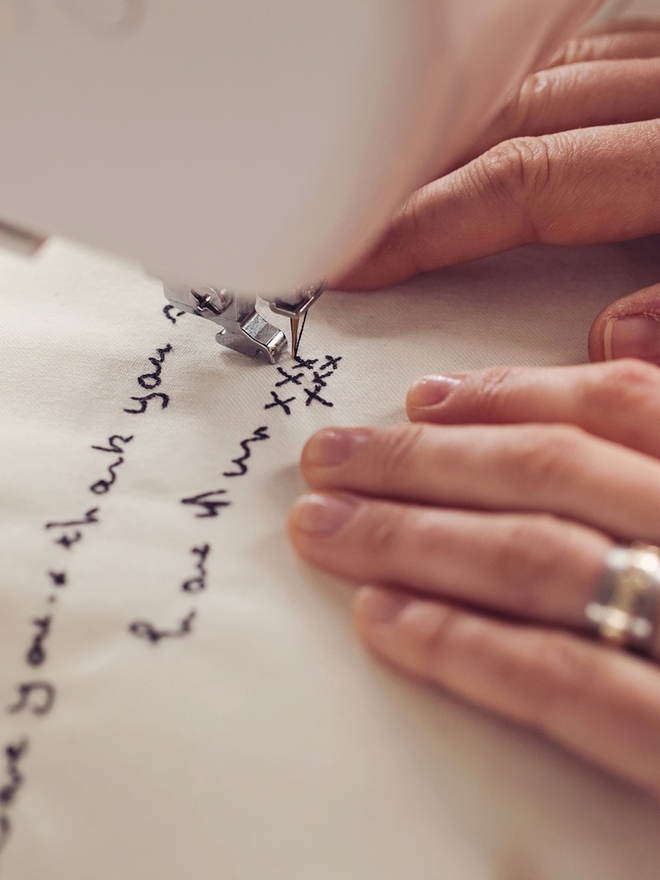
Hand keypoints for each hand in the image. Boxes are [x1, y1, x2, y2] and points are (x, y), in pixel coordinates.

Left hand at [288, 359, 659, 796]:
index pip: (626, 407)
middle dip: (425, 460)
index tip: (425, 396)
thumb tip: (615, 362)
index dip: (514, 395)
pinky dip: (465, 644)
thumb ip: (654, 467)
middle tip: (334, 455)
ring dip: (414, 537)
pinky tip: (384, 622)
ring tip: (327, 526)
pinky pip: (568, 683)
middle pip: (554, 475)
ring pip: (540, 559)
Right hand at [335, 19, 659, 364]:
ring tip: (405, 179)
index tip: (363, 261)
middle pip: (509, 121)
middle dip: (421, 175)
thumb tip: (611, 339)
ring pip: (539, 79)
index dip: (429, 223)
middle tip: (359, 225)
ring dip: (463, 128)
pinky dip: (523, 95)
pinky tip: (492, 126)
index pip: (520, 183)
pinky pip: (583, 61)